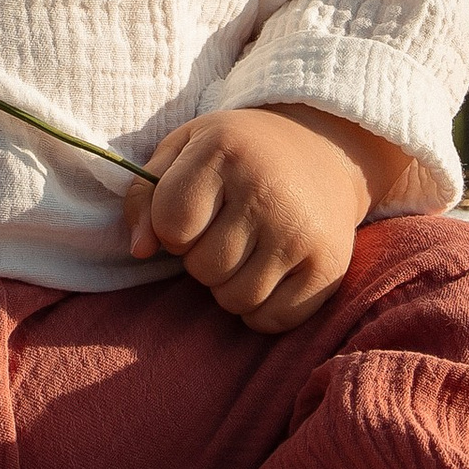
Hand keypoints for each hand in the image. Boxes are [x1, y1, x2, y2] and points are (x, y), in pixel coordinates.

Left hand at [122, 104, 409, 332]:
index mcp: (226, 152)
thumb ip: (145, 195)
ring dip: (229, 284)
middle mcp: (267, 192)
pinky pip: (271, 320)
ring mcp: (301, 233)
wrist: (324, 149)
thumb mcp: (183, 149)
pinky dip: (261, 309)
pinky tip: (269, 272)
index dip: (172, 225)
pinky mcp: (328, 266)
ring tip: (247, 249)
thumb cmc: (239, 154)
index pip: (171, 225)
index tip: (195, 208)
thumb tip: (140, 250)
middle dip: (202, 255)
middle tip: (226, 228)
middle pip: (202, 268)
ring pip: (234, 299)